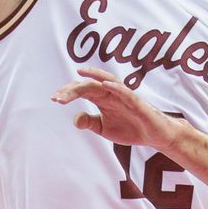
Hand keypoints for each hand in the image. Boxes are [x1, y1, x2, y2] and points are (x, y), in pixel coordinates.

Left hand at [50, 67, 181, 150]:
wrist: (153, 135)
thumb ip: (90, 122)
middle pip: (90, 85)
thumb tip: (75, 119)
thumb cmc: (129, 127)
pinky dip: (116, 87)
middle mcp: (112, 93)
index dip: (68, 93)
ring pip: (107, 81)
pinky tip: (104, 85)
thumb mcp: (104, 128)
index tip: (54, 99)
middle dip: (74, 89)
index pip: (82, 91)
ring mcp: (124, 96)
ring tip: (79, 73)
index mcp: (102, 99)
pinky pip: (126, 92)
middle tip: (58, 97)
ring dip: (94, 76)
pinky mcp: (137, 102)